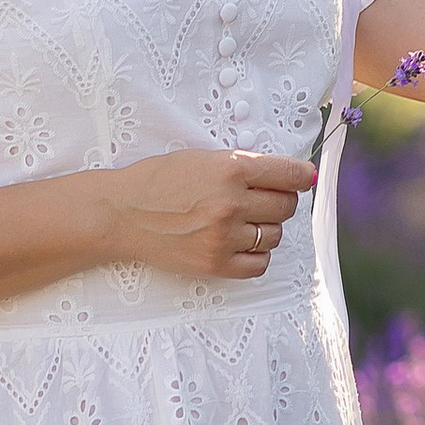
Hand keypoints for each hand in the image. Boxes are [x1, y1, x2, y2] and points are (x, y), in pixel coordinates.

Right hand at [97, 147, 316, 279]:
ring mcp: (223, 237)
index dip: (301, 177)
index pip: (290, 175)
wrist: (121, 214)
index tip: (302, 180)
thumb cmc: (159, 181)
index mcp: (230, 169)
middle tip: (260, 200)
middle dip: (279, 202)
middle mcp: (231, 203)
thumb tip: (292, 176)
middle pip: (286, 207)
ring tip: (241, 222)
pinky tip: (239, 244)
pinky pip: (259, 265)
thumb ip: (245, 166)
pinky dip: (256, 255)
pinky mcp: (215, 264)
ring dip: (265, 229)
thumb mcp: (203, 159)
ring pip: (274, 236)